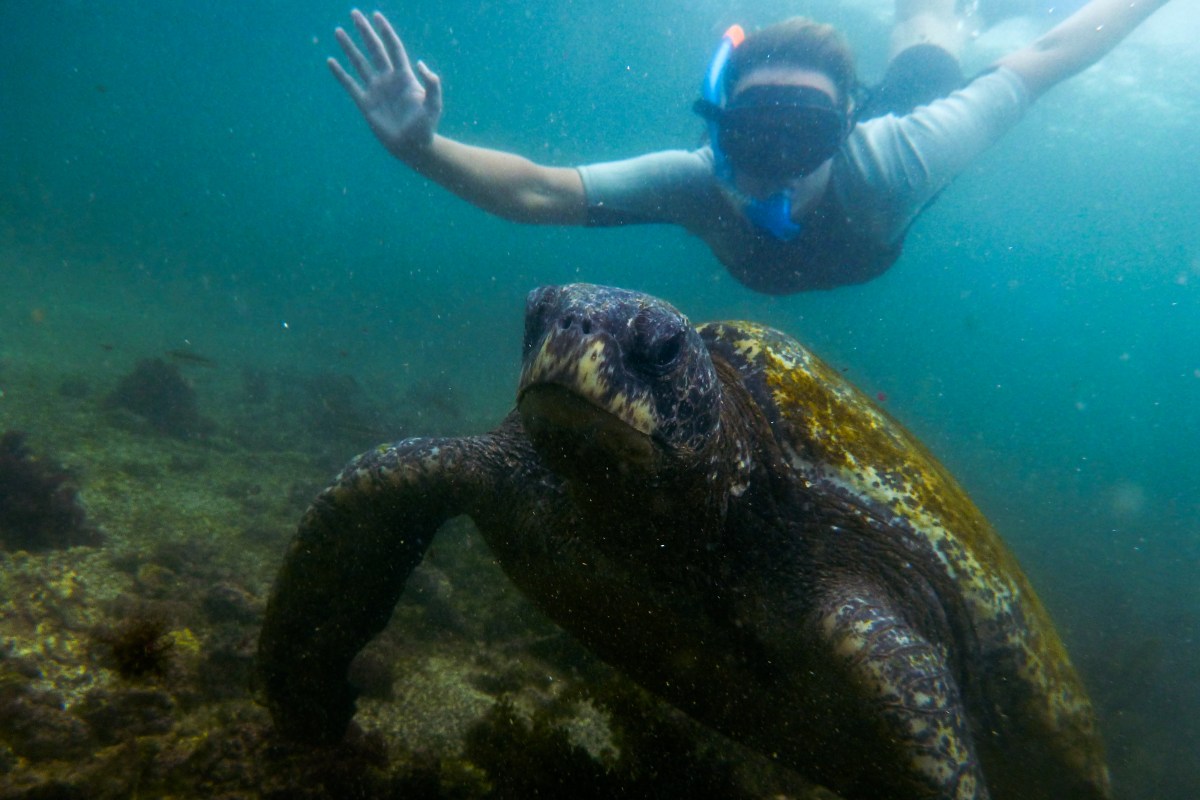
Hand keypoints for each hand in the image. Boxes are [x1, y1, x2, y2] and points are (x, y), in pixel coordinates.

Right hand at [328, 9, 442, 158]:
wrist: (412, 147)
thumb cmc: (425, 127)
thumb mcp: (433, 105)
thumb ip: (432, 84)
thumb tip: (420, 63)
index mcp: (405, 77)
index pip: (394, 48)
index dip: (386, 32)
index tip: (377, 16)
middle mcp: (388, 80)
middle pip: (375, 50)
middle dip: (365, 32)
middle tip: (354, 13)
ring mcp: (376, 91)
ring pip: (360, 64)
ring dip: (349, 48)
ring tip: (339, 31)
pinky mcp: (366, 104)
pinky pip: (350, 85)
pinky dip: (340, 74)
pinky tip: (331, 61)